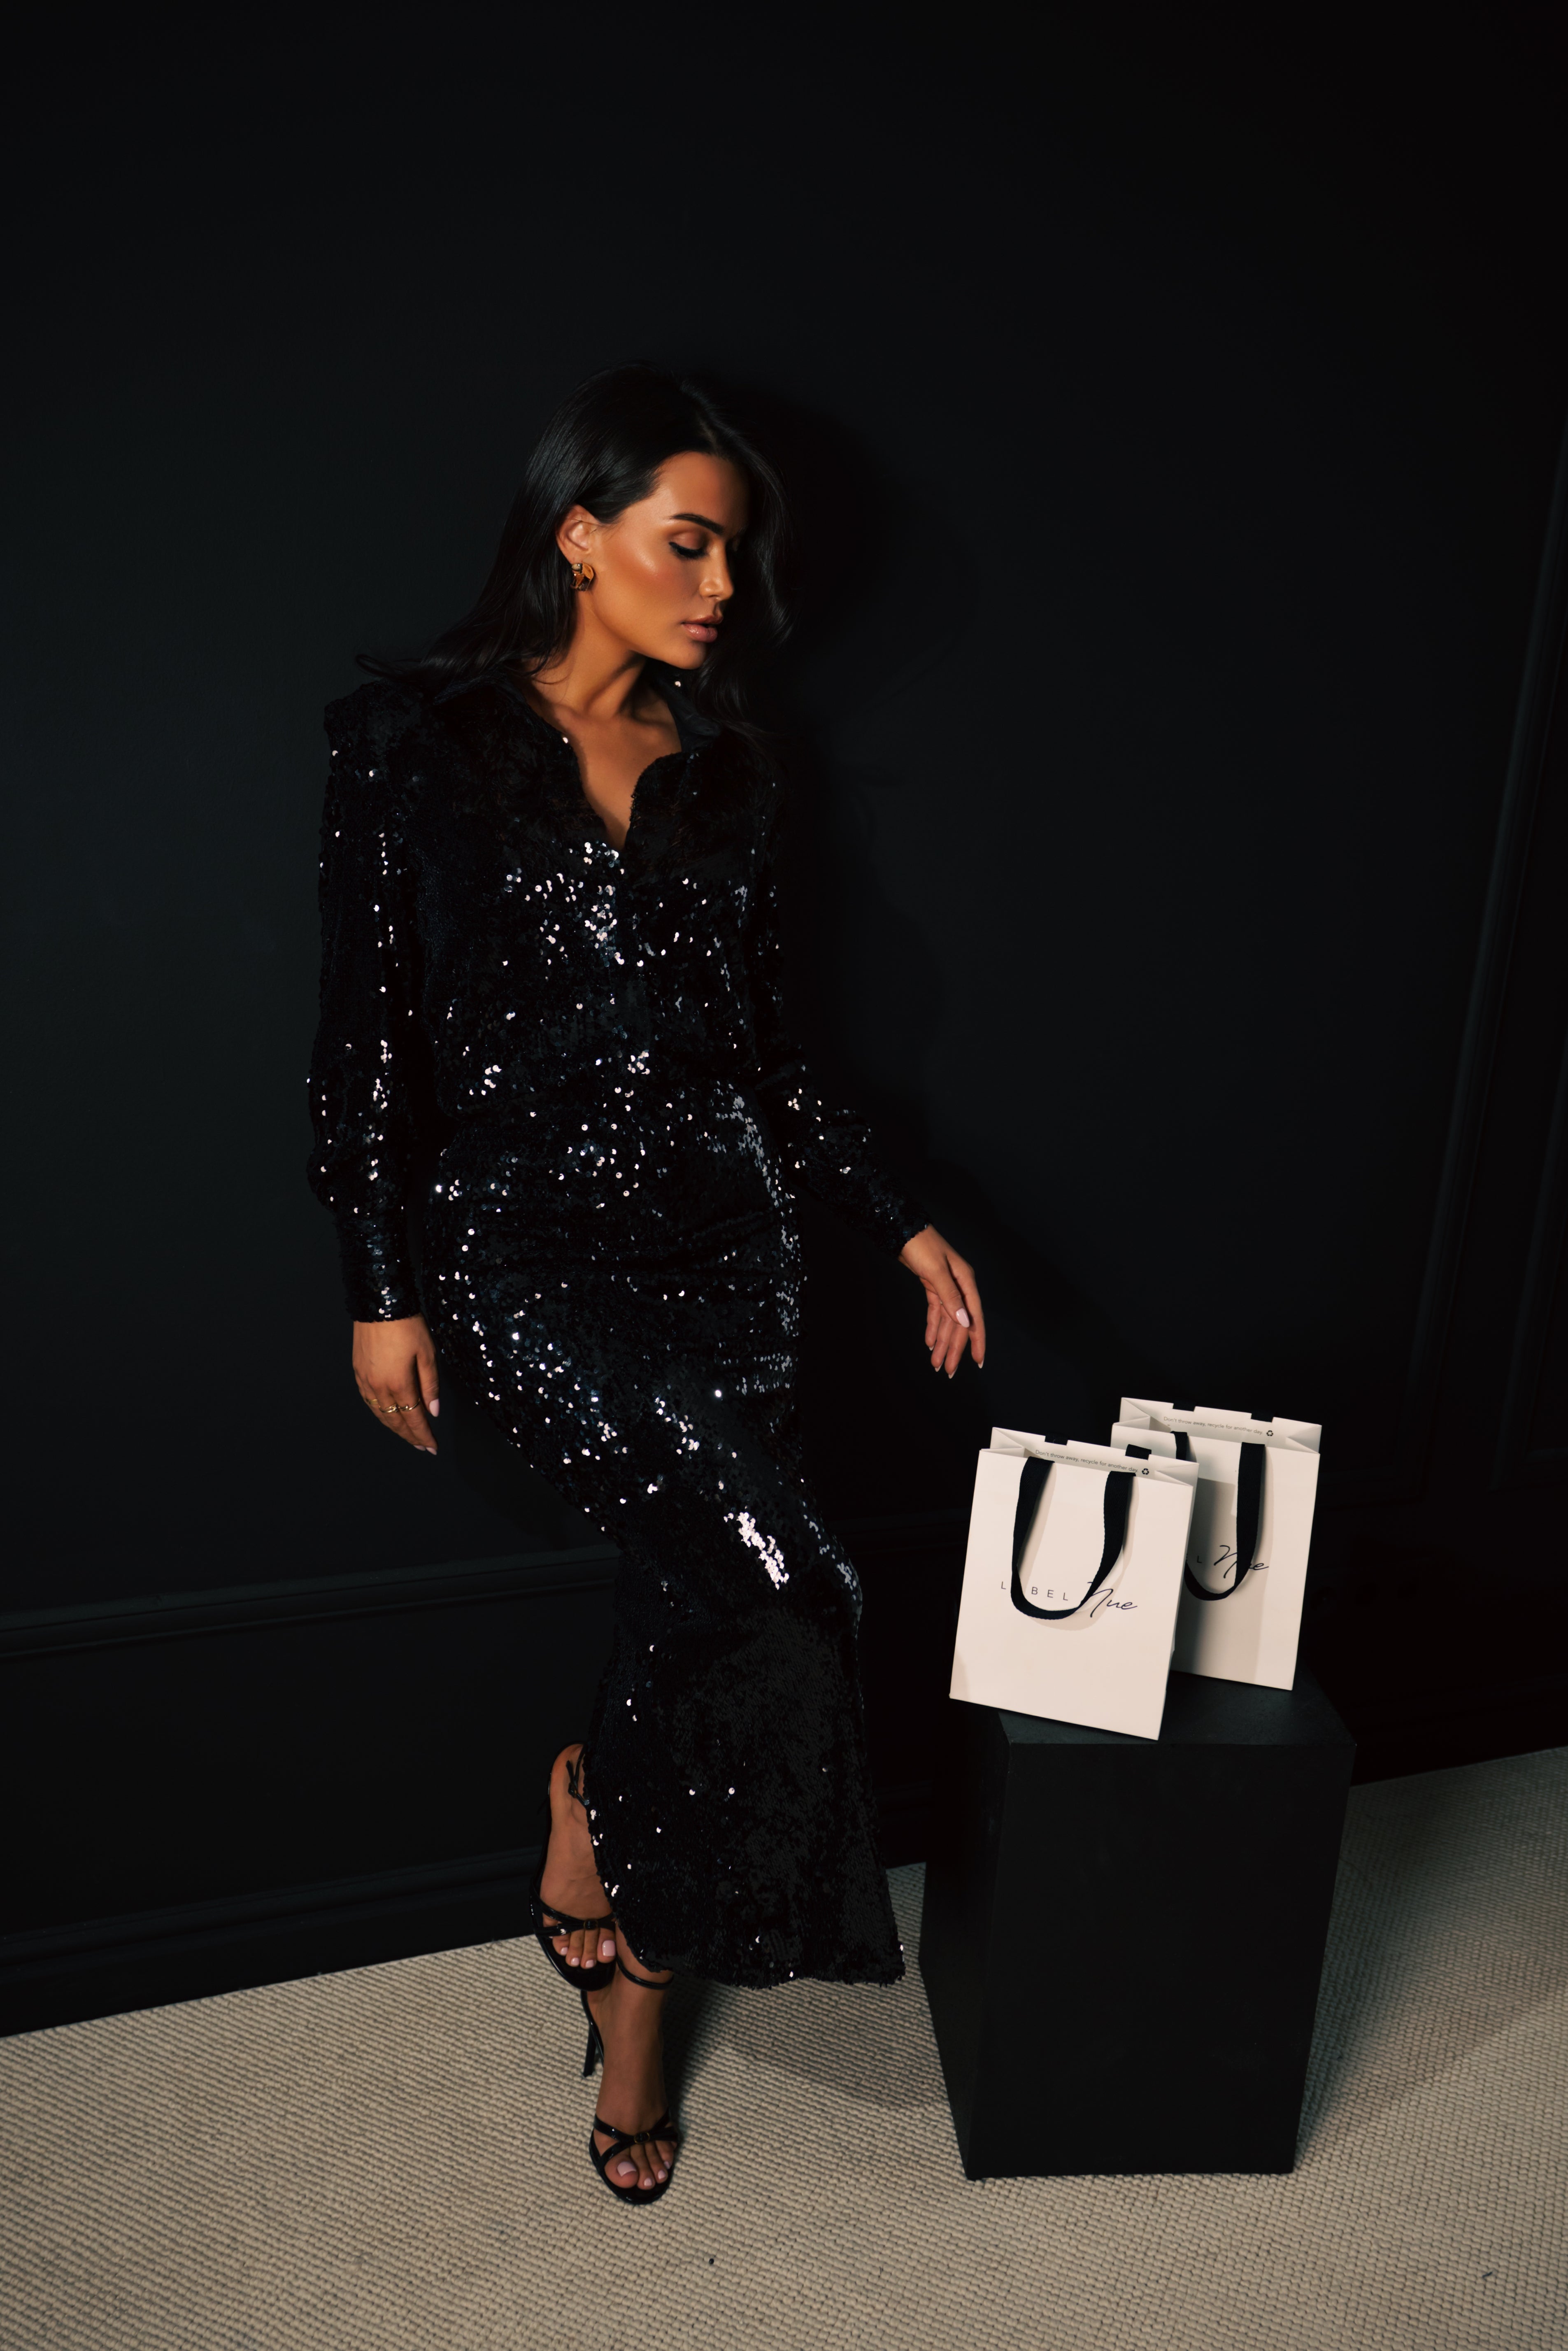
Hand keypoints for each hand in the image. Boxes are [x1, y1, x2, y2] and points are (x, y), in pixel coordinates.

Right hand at [352, 1314, 439, 1452]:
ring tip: (407, 1436)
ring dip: (394, 1428)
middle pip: (395, 1420)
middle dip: (410, 1436)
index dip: (423, 1434)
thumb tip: (434, 1411)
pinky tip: (386, 1416)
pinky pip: (369, 1401)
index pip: (414, 1418)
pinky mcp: (358, 1372)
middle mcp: (379, 1387)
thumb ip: (430, 1385)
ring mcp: (365, 1380)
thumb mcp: (428, 1353)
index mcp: (399, 1383)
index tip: (432, 1447)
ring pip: (380, 1413)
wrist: (379, 1304)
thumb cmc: (407, 1326)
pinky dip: (379, 1413)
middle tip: (421, 1446)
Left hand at [898, 1226, 985, 1377]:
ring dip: (942, 1342)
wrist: (903, 1230)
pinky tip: (930, 1343)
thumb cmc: (921, 1245)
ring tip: (936, 1363)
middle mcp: (959, 1286)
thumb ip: (951, 1297)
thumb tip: (965, 1322)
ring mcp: (946, 1287)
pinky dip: (933, 1328)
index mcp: (966, 1282)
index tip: (978, 1362)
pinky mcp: (932, 1286)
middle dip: (954, 1348)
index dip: (977, 1341)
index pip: (975, 1318)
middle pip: (959, 1324)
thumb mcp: (936, 1271)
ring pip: (947, 1321)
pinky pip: (936, 1313)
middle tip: (947, 1371)